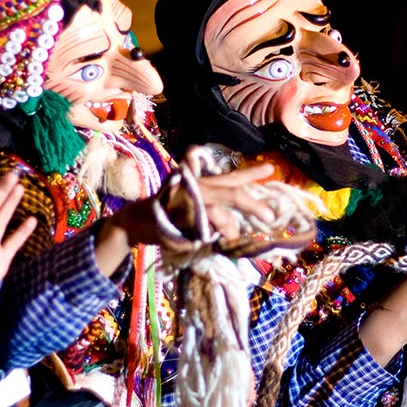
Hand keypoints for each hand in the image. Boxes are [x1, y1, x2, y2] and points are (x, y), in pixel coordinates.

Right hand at [94, 162, 284, 272]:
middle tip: (269, 215)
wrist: (135, 221)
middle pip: (231, 192)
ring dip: (229, 228)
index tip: (270, 169)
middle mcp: (196, 185)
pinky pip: (202, 225)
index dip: (251, 173)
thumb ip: (215, 209)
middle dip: (253, 205)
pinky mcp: (177, 214)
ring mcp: (187, 198)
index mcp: (202, 182)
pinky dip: (210, 233)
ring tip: (232, 237)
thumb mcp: (194, 207)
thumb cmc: (169, 215)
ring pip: (218, 211)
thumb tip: (238, 224)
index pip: (231, 177)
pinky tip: (208, 237)